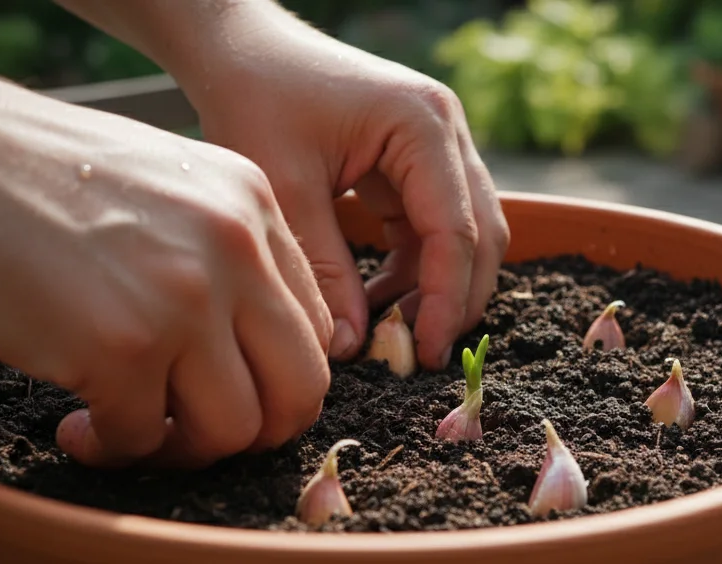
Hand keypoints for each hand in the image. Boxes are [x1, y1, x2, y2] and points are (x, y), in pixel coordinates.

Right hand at [0, 70, 331, 468]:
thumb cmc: (33, 174)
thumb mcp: (166, 186)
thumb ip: (224, 253)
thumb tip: (252, 352)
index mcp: (254, 205)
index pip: (315, 329)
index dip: (273, 379)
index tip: (220, 390)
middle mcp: (237, 249)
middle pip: (301, 391)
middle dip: (254, 434)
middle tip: (193, 434)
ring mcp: (184, 299)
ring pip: (236, 430)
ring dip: (182, 451)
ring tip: (127, 429)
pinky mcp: (120, 348)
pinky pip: (144, 439)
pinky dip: (112, 448)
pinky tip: (75, 421)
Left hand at [171, 3, 509, 368]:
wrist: (241, 50)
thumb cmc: (256, 99)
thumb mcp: (286, 190)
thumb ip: (325, 270)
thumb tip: (352, 347)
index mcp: (423, 125)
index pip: (456, 229)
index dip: (446, 300)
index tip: (426, 353)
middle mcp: (446, 131)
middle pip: (480, 234)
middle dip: (456, 299)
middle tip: (420, 355)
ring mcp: (439, 145)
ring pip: (466, 234)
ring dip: (438, 287)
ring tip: (393, 334)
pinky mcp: (419, 161)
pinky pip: (435, 227)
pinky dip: (416, 268)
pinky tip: (379, 300)